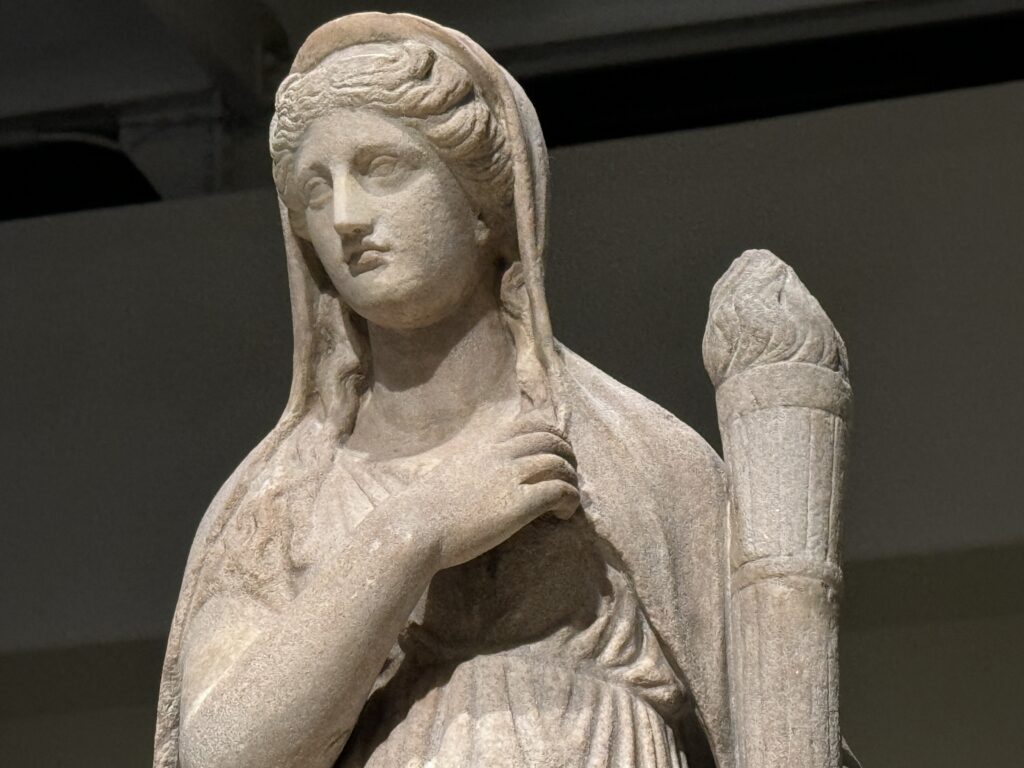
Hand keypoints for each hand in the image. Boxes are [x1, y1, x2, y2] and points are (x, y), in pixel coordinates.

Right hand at [388, 412, 579, 570]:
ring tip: (569, 499)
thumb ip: (472, 468)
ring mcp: (510, 477)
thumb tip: (480, 479)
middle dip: (568, 454)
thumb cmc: (423, 509)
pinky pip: (559, 491)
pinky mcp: (519, 505)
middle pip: (550, 438)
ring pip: (560, 463)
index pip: (529, 422)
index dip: (552, 433)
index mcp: (484, 446)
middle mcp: (500, 455)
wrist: (414, 528)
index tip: (558, 449)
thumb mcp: (450, 473)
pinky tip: (563, 515)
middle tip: (570, 475)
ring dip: (572, 480)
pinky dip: (570, 500)